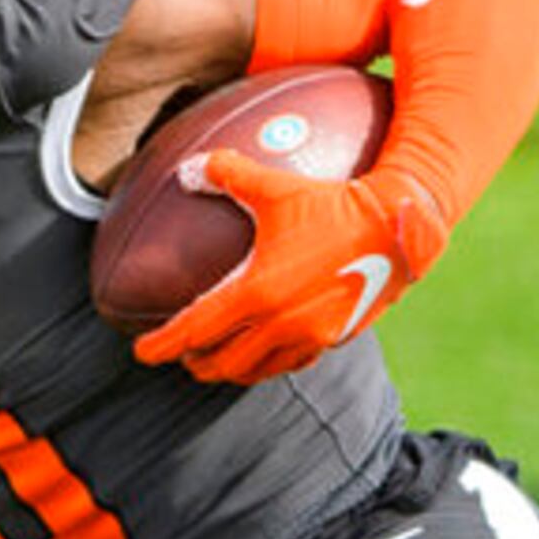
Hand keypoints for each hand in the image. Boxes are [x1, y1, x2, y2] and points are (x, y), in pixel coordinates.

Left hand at [131, 152, 446, 384]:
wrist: (397, 226)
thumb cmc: (334, 203)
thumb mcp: (276, 187)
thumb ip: (226, 175)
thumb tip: (187, 168)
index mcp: (257, 293)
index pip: (195, 329)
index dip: (163, 344)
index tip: (141, 352)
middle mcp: (281, 324)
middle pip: (222, 361)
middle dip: (195, 361)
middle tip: (180, 353)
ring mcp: (310, 337)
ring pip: (256, 370)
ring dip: (230, 369)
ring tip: (216, 360)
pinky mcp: (335, 339)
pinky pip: (291, 364)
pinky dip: (268, 364)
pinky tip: (264, 354)